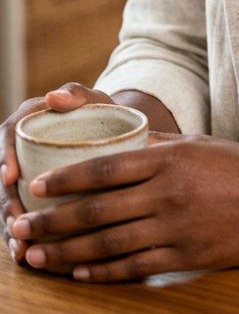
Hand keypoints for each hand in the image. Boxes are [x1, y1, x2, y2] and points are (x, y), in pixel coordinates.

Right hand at [1, 81, 113, 266]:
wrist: (118, 135)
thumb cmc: (103, 115)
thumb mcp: (94, 100)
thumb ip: (76, 94)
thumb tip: (53, 96)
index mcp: (30, 121)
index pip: (8, 135)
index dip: (4, 156)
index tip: (10, 177)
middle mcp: (21, 150)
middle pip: (4, 177)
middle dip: (7, 202)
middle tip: (16, 222)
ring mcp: (26, 175)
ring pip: (10, 201)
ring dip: (12, 225)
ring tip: (21, 246)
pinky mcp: (34, 197)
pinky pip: (23, 216)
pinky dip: (22, 235)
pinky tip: (26, 254)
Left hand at [7, 132, 238, 281]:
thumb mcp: (200, 145)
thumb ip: (159, 144)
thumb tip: (121, 137)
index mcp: (170, 158)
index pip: (105, 167)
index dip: (66, 179)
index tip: (36, 188)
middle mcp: (168, 192)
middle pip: (97, 210)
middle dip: (52, 222)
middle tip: (18, 227)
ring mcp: (176, 227)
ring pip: (108, 243)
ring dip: (66, 252)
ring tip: (37, 256)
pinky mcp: (185, 255)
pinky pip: (134, 267)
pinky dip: (103, 272)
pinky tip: (80, 273)